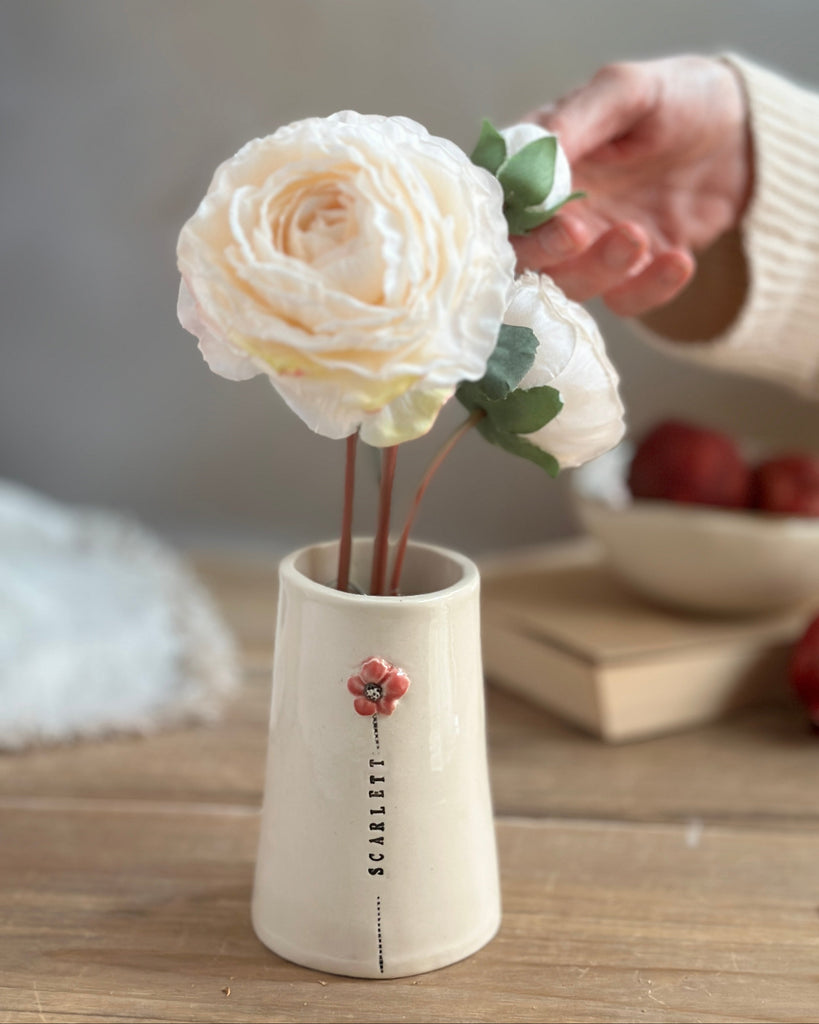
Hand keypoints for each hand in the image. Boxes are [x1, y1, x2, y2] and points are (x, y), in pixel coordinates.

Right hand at [513, 56, 752, 316]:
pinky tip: (679, 259)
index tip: (537, 210)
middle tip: (577, 232)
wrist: (739, 132)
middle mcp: (553, 213)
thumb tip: (530, 153)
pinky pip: (626, 301)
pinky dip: (649, 289)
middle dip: (545, 252)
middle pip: (524, 255)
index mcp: (536, 165)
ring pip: (571, 284)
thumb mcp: (626, 90)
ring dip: (599, 269)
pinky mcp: (631, 275)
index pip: (499, 202)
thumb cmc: (674, 98)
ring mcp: (590, 249)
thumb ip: (576, 120)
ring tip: (638, 236)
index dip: (507, 216)